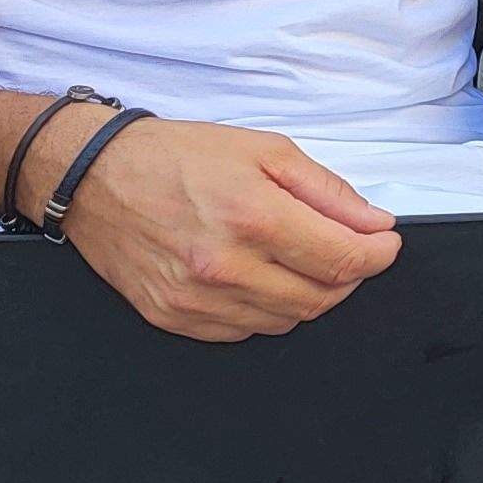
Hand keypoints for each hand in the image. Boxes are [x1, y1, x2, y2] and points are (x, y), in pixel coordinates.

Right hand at [57, 118, 403, 342]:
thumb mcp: (266, 150)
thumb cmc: (180, 157)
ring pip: (286, 320)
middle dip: (349, 276)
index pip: (342, 260)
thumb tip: (375, 224)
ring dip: (310, 294)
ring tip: (302, 258)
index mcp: (254, 217)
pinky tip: (263, 277)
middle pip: (320, 298)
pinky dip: (268, 310)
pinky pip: (243, 331)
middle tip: (348, 249)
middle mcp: (224, 266)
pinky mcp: (172, 316)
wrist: (97, 177)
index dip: (378, 256)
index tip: (385, 244)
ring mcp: (195, 299)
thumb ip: (328, 191)